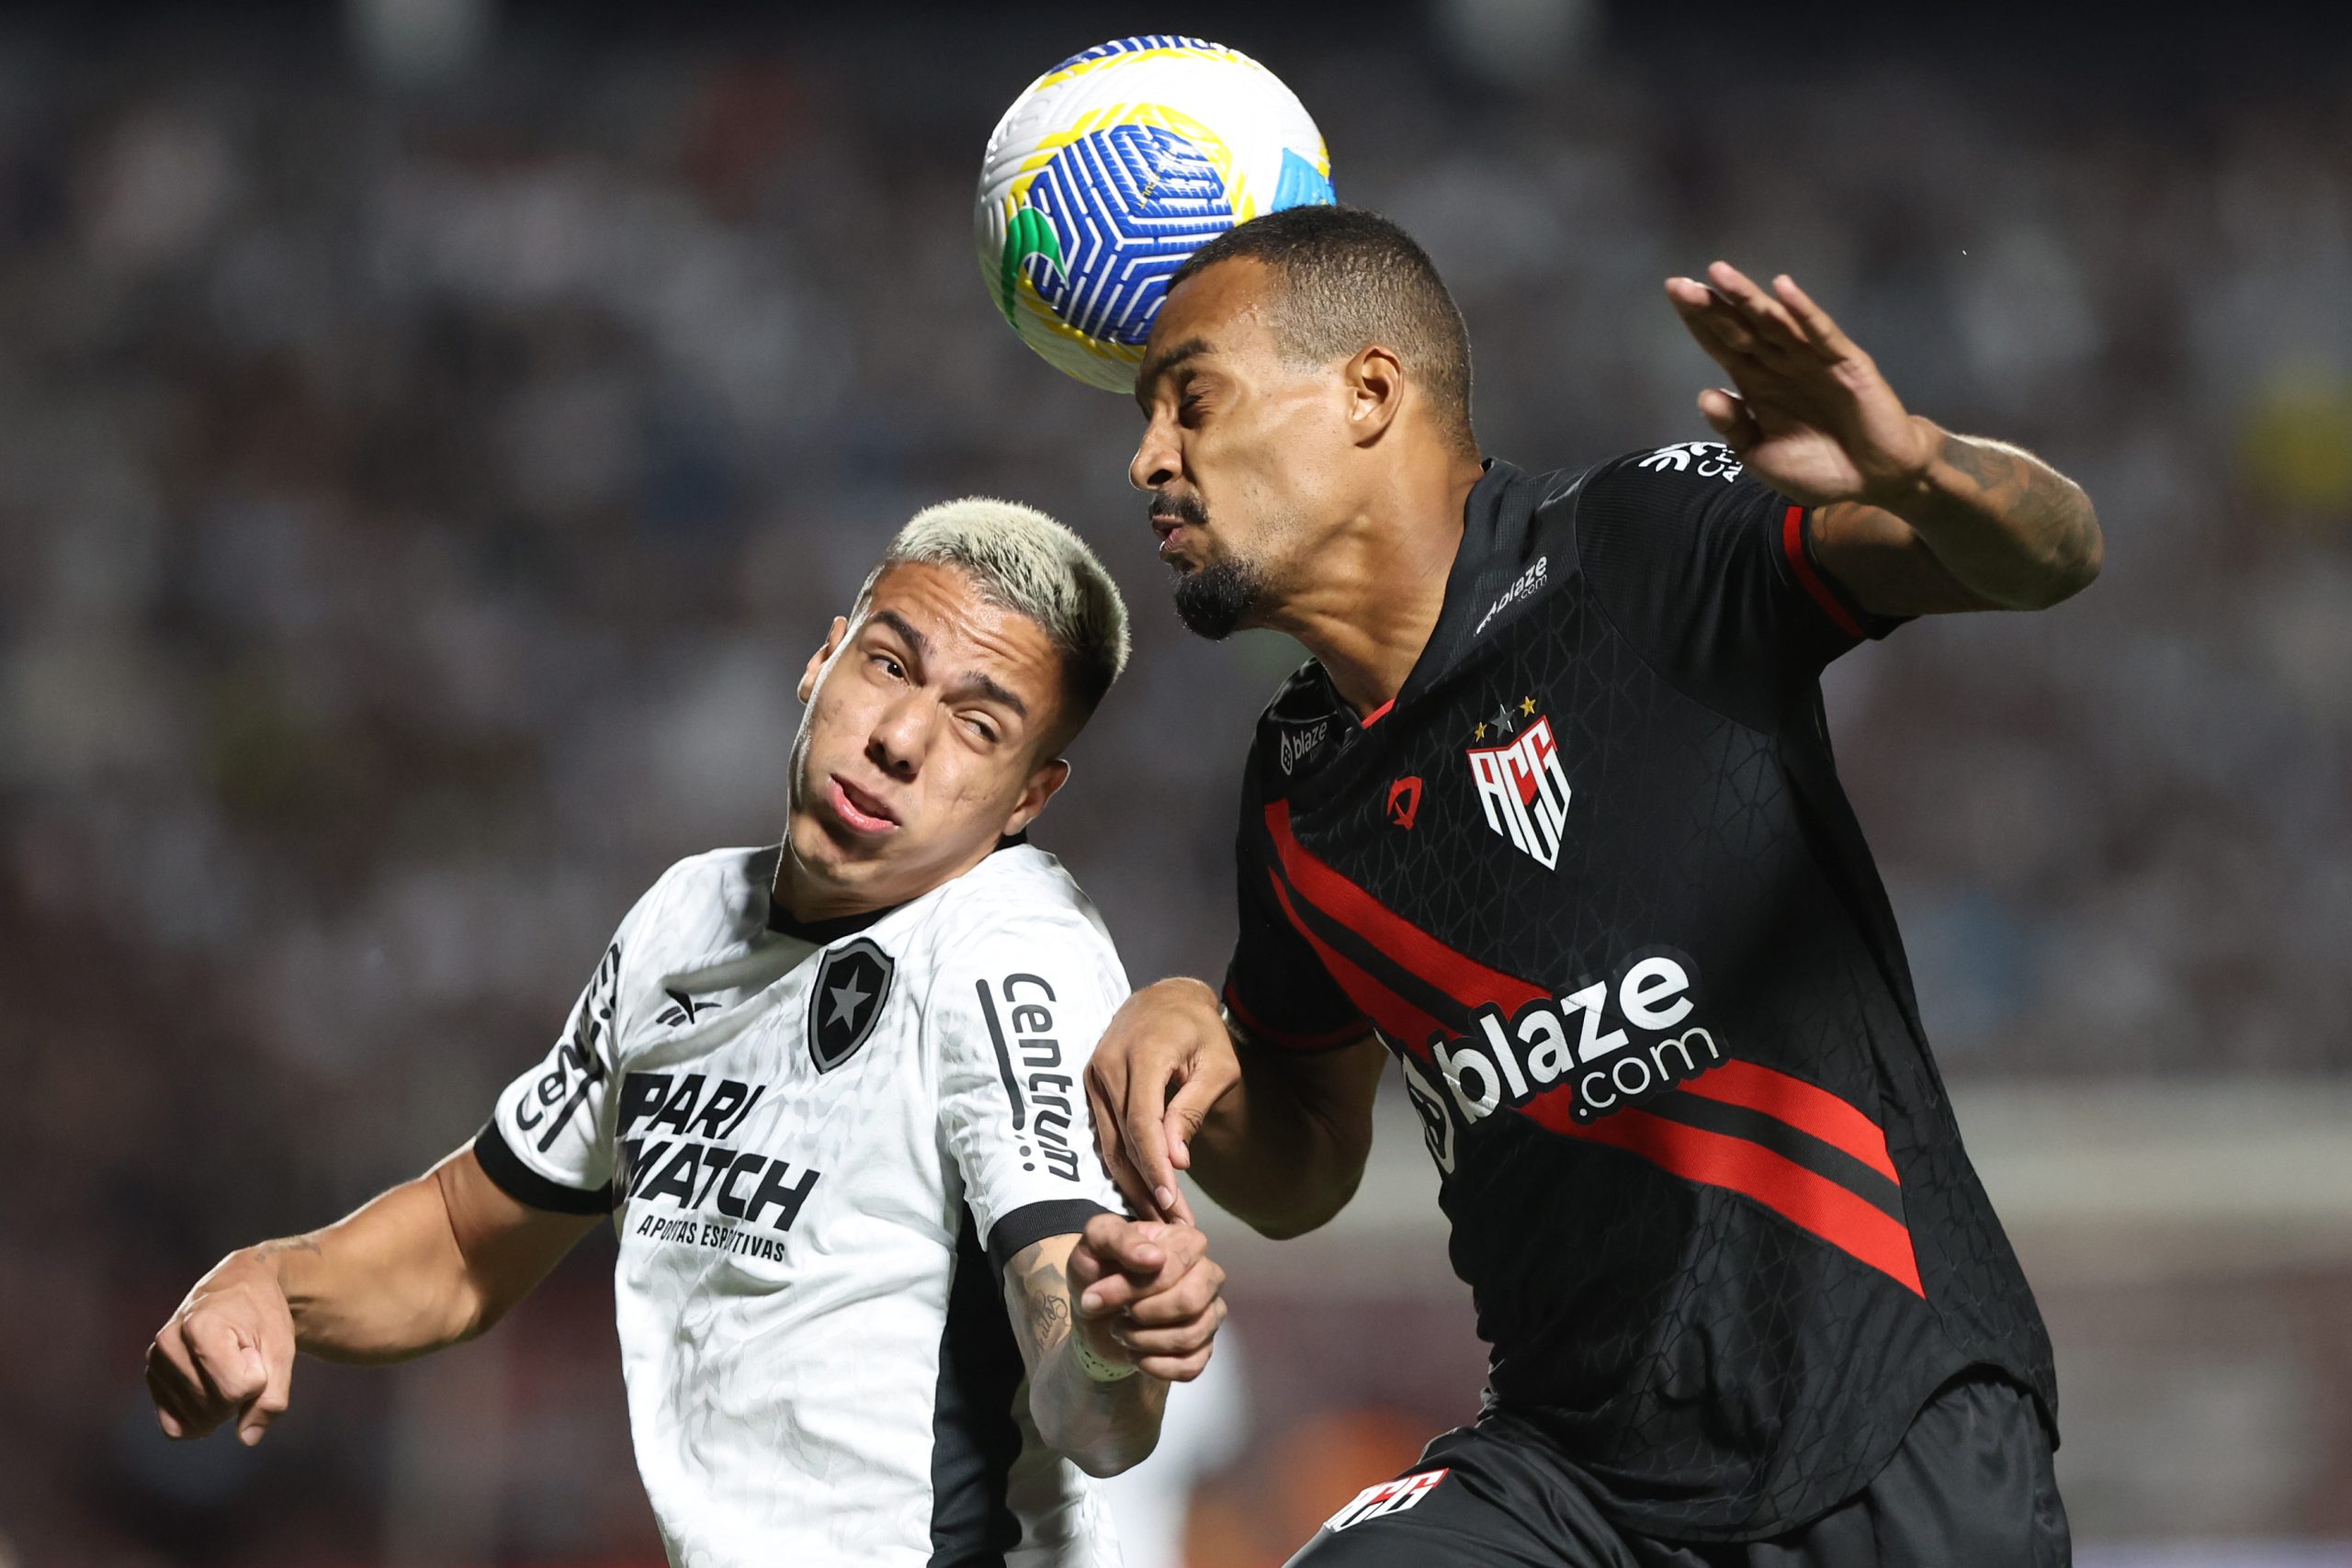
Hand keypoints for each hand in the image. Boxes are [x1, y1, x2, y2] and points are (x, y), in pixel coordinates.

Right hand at [146, 1248, 297, 1444]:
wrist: (239, 1286)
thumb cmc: (262, 1314)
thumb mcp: (281, 1348)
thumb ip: (273, 1396)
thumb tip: (248, 1438)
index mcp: (200, 1327)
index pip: (236, 1389)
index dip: (259, 1378)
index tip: (256, 1349)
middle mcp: (168, 1343)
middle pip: (214, 1406)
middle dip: (241, 1393)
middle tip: (242, 1357)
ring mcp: (155, 1362)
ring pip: (195, 1419)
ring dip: (222, 1404)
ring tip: (226, 1365)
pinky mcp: (153, 1378)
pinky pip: (174, 1425)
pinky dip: (198, 1418)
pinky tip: (211, 1392)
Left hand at [1065, 1214, 1226, 1381]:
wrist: (1094, 1310)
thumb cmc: (1098, 1268)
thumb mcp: (1095, 1242)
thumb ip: (1120, 1239)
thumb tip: (1155, 1258)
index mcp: (1187, 1241)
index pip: (1172, 1267)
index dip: (1132, 1287)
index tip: (1095, 1296)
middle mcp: (1208, 1274)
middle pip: (1190, 1302)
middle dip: (1143, 1315)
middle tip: (1117, 1315)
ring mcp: (1209, 1313)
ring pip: (1189, 1337)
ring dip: (1143, 1341)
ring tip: (1120, 1332)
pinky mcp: (1203, 1347)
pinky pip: (1190, 1366)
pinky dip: (1155, 1366)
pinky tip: (1135, 1355)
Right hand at [1084, 979, 1241, 1222]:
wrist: (1168, 999)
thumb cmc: (1201, 1031)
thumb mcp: (1216, 1065)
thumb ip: (1193, 1109)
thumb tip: (1176, 1160)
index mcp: (1142, 1053)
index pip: (1141, 1122)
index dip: (1154, 1165)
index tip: (1171, 1200)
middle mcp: (1108, 1064)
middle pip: (1121, 1139)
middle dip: (1145, 1186)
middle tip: (1171, 1224)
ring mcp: (1093, 1075)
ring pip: (1109, 1142)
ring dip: (1132, 1183)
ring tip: (1159, 1216)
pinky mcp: (1091, 1085)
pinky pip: (1105, 1133)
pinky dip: (1123, 1163)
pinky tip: (1142, 1189)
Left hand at [1665, 262, 1934, 509]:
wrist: (1872, 482)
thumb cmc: (1817, 469)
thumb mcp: (1762, 456)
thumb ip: (1734, 428)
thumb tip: (1705, 395)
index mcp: (1757, 382)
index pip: (1722, 343)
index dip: (1698, 321)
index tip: (1672, 293)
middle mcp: (1780, 363)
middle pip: (1740, 327)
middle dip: (1711, 306)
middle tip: (1678, 284)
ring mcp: (1812, 360)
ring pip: (1774, 323)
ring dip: (1748, 298)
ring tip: (1719, 275)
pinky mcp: (1846, 363)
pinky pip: (1821, 334)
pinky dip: (1803, 312)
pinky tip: (1783, 290)